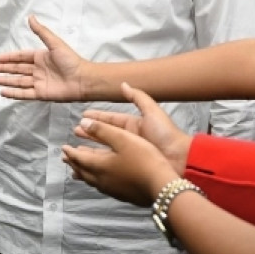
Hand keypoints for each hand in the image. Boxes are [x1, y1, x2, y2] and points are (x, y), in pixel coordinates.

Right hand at [0, 16, 90, 101]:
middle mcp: (38, 70)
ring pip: (18, 81)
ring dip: (6, 81)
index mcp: (41, 57)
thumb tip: (31, 17)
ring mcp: (38, 82)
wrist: (82, 80)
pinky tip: (3, 93)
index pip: (21, 57)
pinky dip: (13, 93)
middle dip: (3, 69)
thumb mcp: (55, 43)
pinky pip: (24, 94)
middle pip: (17, 69)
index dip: (9, 57)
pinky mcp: (40, 94)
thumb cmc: (70, 60)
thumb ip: (41, 31)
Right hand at [63, 84, 182, 207]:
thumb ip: (138, 97)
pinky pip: (109, 166)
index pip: (111, 120)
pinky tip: (87, 167)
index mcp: (134, 125)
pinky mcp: (129, 169)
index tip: (82, 115)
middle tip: (74, 132)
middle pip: (105, 135)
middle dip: (90, 132)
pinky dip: (97, 166)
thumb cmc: (165, 135)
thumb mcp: (152, 112)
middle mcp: (129, 140)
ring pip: (104, 151)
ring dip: (90, 150)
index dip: (97, 117)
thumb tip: (123, 84)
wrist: (179, 160)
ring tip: (76, 150)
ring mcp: (129, 155)